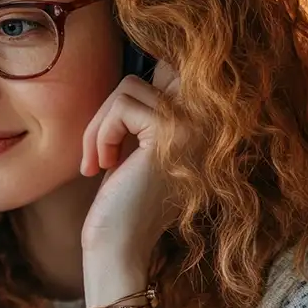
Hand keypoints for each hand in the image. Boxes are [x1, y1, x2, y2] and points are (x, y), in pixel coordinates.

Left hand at [79, 61, 184, 280]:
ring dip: (100, 125)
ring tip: (99, 161)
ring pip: (129, 87)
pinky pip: (122, 106)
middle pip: (152, 72)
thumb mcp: (137, 144)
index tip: (114, 131)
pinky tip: (103, 165)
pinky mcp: (172, 131)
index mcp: (206, 125)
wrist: (118, 244)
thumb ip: (149, 108)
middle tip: (97, 152)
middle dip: (112, 109)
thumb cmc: (121, 199)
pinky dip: (101, 133)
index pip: (175, 69)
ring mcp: (196, 125)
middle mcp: (210, 122)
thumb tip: (162, 62)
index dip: (142, 86)